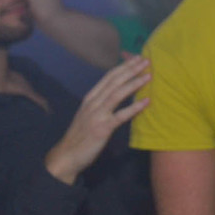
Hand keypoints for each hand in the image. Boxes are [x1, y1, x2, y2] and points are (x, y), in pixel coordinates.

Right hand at [44, 55, 151, 184]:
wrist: (66, 156)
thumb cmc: (81, 135)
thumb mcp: (89, 113)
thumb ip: (101, 102)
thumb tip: (118, 90)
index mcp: (90, 98)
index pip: (108, 77)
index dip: (123, 66)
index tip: (137, 58)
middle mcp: (93, 103)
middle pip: (114, 82)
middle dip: (131, 70)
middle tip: (146, 61)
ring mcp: (97, 115)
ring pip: (117, 94)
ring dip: (133, 84)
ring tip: (148, 76)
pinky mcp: (102, 128)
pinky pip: (120, 116)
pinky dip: (134, 108)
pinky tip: (146, 102)